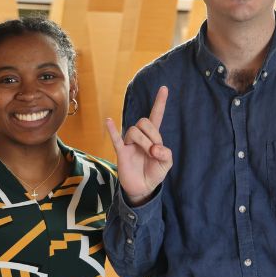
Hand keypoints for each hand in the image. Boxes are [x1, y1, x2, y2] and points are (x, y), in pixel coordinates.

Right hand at [105, 86, 172, 205]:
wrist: (143, 188)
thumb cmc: (154, 172)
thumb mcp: (166, 163)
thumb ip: (165, 154)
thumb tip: (154, 149)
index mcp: (153, 137)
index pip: (156, 116)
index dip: (160, 103)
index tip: (164, 88)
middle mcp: (140, 137)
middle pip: (143, 122)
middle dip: (151, 135)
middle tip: (154, 151)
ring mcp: (129, 143)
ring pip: (133, 131)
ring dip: (143, 141)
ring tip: (147, 154)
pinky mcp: (121, 152)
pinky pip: (115, 139)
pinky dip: (112, 130)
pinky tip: (108, 121)